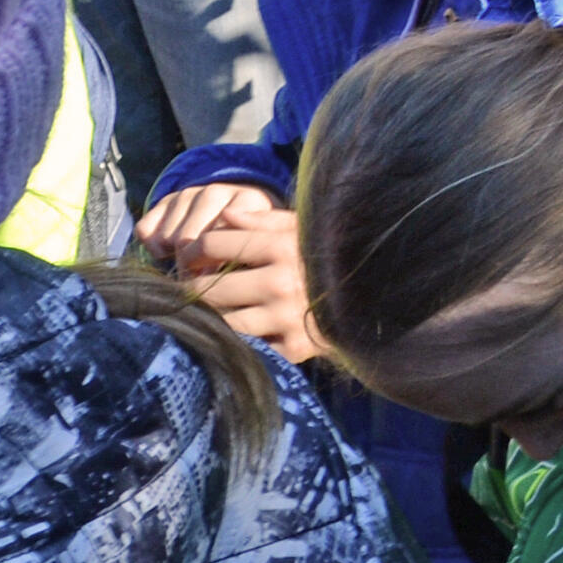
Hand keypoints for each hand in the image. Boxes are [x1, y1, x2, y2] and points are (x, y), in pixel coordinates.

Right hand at [137, 181, 277, 271]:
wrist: (238, 209)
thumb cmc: (249, 239)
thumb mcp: (257, 248)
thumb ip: (243, 259)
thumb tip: (206, 280)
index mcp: (247, 200)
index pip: (221, 237)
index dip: (213, 266)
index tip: (216, 281)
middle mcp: (215, 192)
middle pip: (188, 240)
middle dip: (190, 267)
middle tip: (199, 280)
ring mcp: (188, 193)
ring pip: (166, 237)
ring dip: (172, 256)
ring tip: (190, 263)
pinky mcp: (166, 198)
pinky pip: (145, 229)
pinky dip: (152, 246)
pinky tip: (170, 251)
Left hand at [179, 204, 322, 362]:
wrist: (375, 297)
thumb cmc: (328, 256)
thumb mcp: (301, 228)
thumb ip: (262, 220)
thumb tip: (225, 215)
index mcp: (280, 246)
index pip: (213, 245)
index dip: (193, 251)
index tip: (188, 258)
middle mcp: (280, 282)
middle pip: (210, 287)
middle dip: (194, 288)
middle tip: (189, 289)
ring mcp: (286, 318)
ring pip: (224, 320)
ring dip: (213, 317)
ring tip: (210, 311)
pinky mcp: (293, 348)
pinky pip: (250, 345)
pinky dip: (242, 340)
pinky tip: (241, 331)